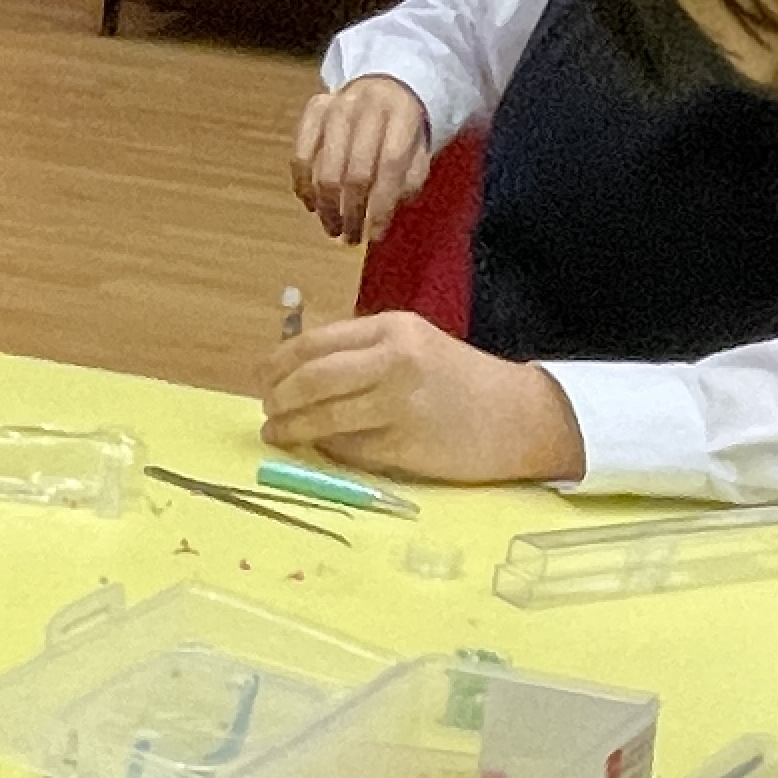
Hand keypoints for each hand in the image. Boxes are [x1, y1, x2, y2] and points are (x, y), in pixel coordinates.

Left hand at [260, 311, 584, 485]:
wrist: (517, 417)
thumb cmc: (460, 382)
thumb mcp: (413, 347)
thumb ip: (363, 354)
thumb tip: (300, 372)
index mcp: (392, 328)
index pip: (317, 342)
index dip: (279, 362)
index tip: (260, 377)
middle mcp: (394, 360)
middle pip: (313, 377)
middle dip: (278, 396)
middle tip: (265, 409)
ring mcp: (399, 404)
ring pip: (324, 416)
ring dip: (291, 428)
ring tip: (275, 433)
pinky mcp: (405, 445)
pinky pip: (349, 449)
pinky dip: (327, 449)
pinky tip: (316, 449)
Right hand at [291, 76, 430, 243]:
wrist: (383, 85)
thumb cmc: (401, 128)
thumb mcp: (418, 150)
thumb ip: (410, 179)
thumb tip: (388, 208)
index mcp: (400, 112)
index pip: (389, 166)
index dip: (381, 206)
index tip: (375, 235)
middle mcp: (367, 104)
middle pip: (355, 172)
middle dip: (352, 213)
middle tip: (352, 238)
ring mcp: (336, 105)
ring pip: (325, 169)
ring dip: (327, 208)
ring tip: (333, 229)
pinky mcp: (314, 110)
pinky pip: (301, 155)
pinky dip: (303, 186)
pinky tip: (312, 206)